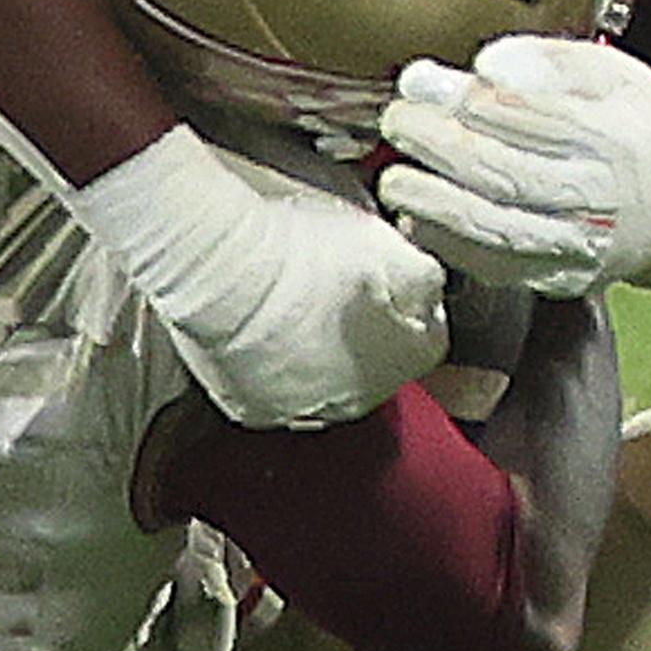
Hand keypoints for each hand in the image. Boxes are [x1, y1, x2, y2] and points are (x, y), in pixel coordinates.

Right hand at [69, 126, 446, 428]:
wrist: (219, 267)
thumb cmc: (305, 253)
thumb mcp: (390, 242)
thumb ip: (424, 273)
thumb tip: (430, 286)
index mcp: (404, 359)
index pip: (428, 334)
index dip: (410, 298)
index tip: (391, 271)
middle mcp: (357, 400)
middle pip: (372, 361)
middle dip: (361, 326)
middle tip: (336, 279)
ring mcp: (299, 408)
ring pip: (319, 376)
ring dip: (314, 344)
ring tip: (293, 297)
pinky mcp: (248, 406)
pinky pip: (268, 382)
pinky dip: (268, 356)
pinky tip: (259, 319)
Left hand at [378, 38, 650, 296]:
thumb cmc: (640, 124)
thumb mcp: (612, 72)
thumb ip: (548, 63)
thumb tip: (485, 66)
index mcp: (616, 138)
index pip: (533, 119)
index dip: (469, 102)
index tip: (422, 82)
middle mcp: (603, 199)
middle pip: (508, 175)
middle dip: (440, 147)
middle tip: (397, 122)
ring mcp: (585, 247)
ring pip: (498, 230)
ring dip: (436, 205)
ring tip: (395, 179)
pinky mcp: (566, 280)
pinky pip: (499, 268)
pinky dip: (451, 247)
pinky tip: (419, 221)